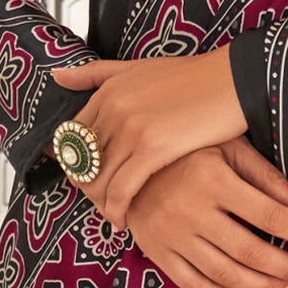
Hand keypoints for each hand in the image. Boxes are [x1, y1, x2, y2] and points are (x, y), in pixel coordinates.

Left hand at [50, 50, 247, 226]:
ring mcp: (131, 127)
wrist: (231, 81)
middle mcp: (113, 106)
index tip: (90, 178)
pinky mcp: (152, 148)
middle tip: (101, 202)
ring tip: (113, 213)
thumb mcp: (138, 68)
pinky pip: (120, 191)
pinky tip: (124, 220)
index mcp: (108, 90)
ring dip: (100, 204)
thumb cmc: (189, 77)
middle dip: (86, 188)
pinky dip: (117, 211)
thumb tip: (57, 75)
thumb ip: (96, 73)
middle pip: (80, 162)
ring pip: (97, 181)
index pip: (71, 137)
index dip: (76, 164)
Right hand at [126, 137, 287, 287]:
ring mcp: (172, 234)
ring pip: (225, 273)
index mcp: (214, 177)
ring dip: (264, 287)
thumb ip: (264, 174)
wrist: (129, 158)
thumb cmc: (188, 147)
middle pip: (250, 250)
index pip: (269, 213)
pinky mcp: (158, 252)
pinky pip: (194, 284)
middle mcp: (192, 209)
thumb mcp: (227, 146)